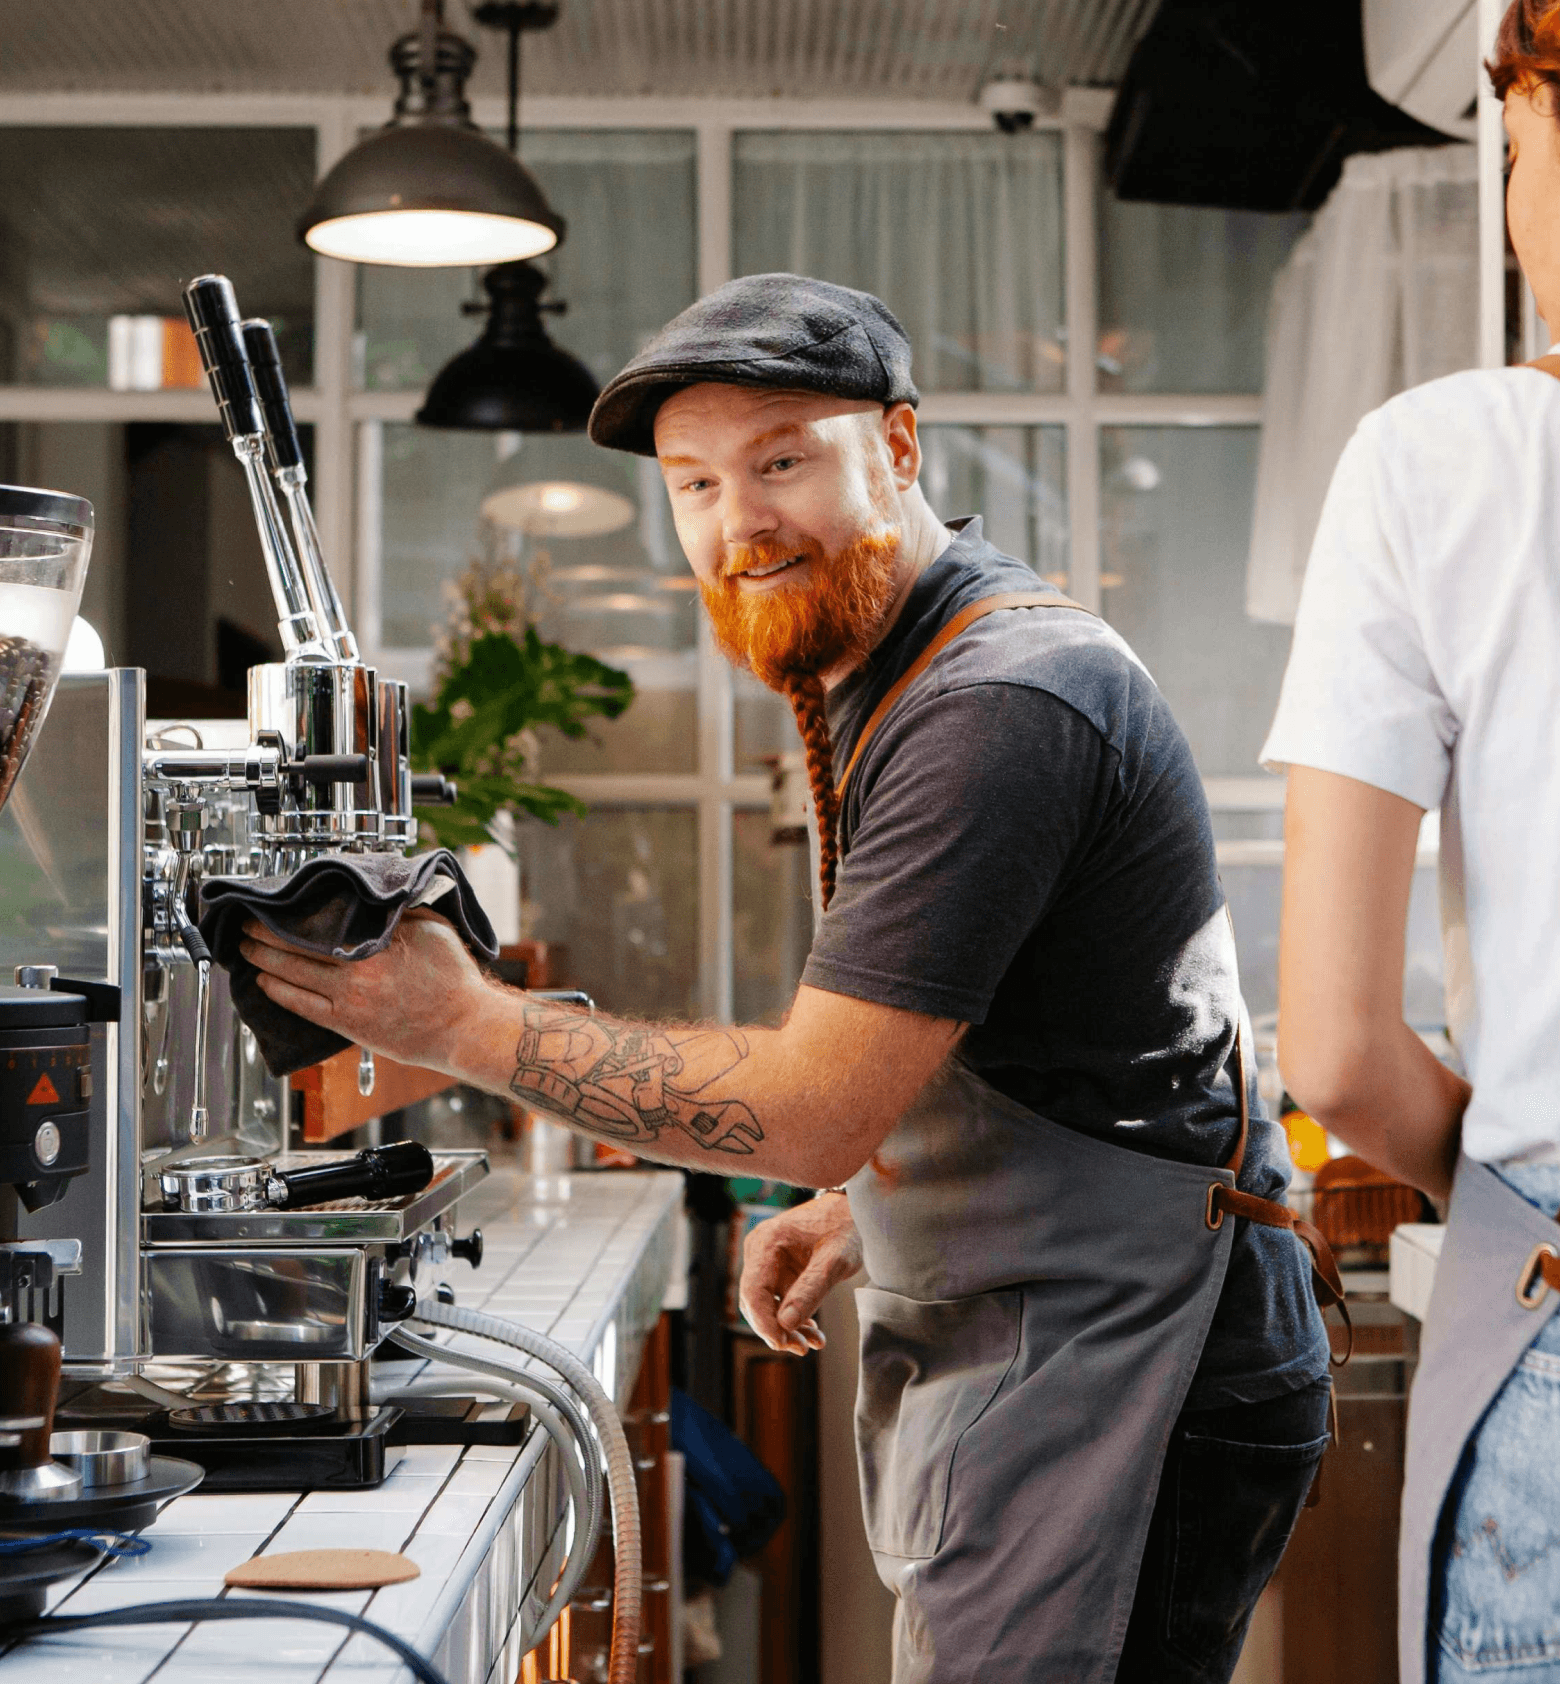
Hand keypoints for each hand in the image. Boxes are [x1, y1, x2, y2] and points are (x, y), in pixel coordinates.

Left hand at [241, 909, 491, 1072]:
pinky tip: (264, 982)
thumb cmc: (455, 980)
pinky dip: (278, 992)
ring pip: (293, 975)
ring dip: (264, 959)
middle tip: (247, 923)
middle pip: (298, 946)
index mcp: (379, 943)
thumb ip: (400, 911)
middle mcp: (359, 970)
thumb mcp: (433, 929)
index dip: (294, 912)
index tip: (277, 902)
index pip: (323, 921)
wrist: (464, 1027)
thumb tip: (374, 895)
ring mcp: (350, 999)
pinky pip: (302, 1006)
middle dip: (266, 933)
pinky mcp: (347, 1024)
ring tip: (246, 949)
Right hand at [739, 1194, 861, 1355]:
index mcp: (766, 1242)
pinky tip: (812, 1332)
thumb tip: (786, 1324)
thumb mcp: (834, 1260)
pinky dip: (794, 1318)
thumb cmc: (846, 1226)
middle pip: (756, 1302)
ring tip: (812, 1344)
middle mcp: (760, 1251)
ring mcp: (768, 1261)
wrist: (856, 1210)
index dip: (764, 1323)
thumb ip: (810, 1290)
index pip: (753, 1292)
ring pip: (767, 1306)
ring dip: (787, 1328)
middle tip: (803, 1348)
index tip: (783, 1343)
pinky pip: (779, 1301)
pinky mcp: (779, 1270)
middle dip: (777, 1330)